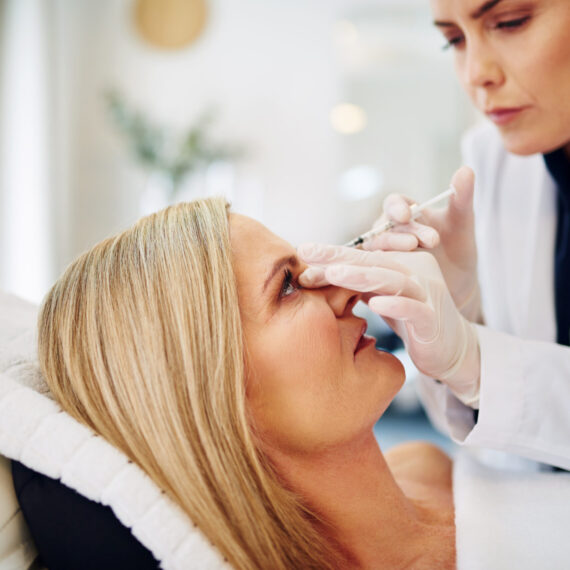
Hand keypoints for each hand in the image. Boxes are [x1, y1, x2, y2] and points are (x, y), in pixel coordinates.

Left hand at [298, 244, 480, 406]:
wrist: (452, 348)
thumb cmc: (411, 320)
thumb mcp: (382, 296)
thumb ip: (360, 283)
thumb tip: (320, 274)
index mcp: (401, 263)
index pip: (362, 255)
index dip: (332, 255)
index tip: (302, 253)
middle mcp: (414, 271)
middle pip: (373, 260)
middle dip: (338, 255)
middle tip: (307, 250)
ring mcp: (426, 293)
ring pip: (392, 279)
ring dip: (362, 276)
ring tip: (333, 273)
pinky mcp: (433, 319)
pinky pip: (415, 309)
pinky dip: (396, 304)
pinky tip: (376, 303)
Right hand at [366, 167, 481, 322]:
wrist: (458, 285)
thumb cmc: (457, 249)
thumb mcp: (463, 223)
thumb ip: (462, 197)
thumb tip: (466, 169)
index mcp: (407, 214)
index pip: (393, 204)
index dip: (396, 207)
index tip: (408, 213)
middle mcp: (391, 232)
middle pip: (385, 226)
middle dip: (405, 230)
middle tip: (432, 239)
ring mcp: (384, 254)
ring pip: (375, 247)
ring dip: (392, 246)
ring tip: (414, 249)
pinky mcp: (381, 275)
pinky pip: (373, 270)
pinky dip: (382, 268)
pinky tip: (397, 271)